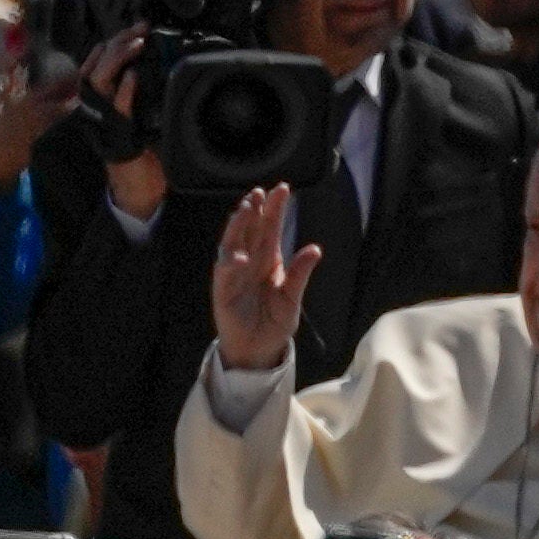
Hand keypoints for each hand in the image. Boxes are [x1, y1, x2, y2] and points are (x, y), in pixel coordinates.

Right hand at [207, 181, 315, 376]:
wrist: (259, 350)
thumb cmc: (274, 323)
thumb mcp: (292, 298)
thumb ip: (300, 274)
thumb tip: (315, 249)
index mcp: (268, 259)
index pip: (271, 227)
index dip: (275, 208)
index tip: (282, 188)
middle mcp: (250, 261)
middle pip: (251, 229)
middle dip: (254, 210)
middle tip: (258, 192)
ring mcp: (234, 273)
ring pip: (233, 243)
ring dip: (238, 226)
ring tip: (245, 210)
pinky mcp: (223, 290)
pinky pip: (225, 274)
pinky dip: (230, 264)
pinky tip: (239, 257)